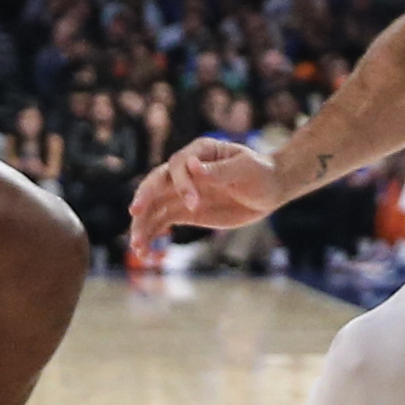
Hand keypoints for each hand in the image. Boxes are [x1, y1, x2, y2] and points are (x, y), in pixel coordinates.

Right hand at [130, 137, 280, 244]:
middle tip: (135, 212)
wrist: (269, 190)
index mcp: (200, 152)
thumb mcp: (245, 169)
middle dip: (145, 197)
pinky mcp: (185, 211)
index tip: (195, 204)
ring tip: (136, 246)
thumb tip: (193, 166)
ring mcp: (182, 191)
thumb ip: (219, 170)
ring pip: (154, 206)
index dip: (182, 184)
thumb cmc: (260, 173)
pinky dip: (151, 235)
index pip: (179, 165)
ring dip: (143, 224)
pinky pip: (162, 221)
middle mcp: (185, 170)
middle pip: (156, 182)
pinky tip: (143, 252)